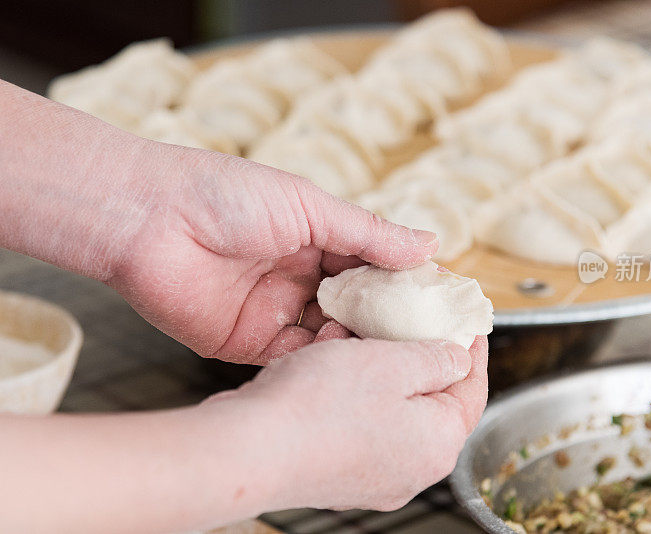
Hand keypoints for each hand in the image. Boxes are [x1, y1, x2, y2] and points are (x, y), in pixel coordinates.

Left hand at [108, 145, 438, 362]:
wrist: (146, 221)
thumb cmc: (223, 195)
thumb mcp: (309, 207)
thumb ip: (368, 233)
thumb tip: (429, 245)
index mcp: (314, 237)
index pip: (372, 266)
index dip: (405, 284)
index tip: (439, 303)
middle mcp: (298, 276)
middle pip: (357, 306)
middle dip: (388, 322)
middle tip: (427, 338)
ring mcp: (274, 311)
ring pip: (331, 336)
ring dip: (360, 345)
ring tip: (395, 353)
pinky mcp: (248, 342)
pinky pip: (296, 357)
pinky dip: (322, 361)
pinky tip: (347, 361)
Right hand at [202, 334, 488, 511]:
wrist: (249, 450)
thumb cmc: (320, 408)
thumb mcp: (394, 363)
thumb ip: (436, 359)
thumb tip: (460, 360)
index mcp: (438, 443)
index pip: (472, 389)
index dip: (472, 349)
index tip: (467, 322)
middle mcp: (412, 469)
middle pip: (431, 400)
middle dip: (418, 354)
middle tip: (410, 321)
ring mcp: (373, 476)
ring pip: (390, 408)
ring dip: (378, 368)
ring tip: (356, 334)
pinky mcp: (337, 473)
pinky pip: (358, 422)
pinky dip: (350, 390)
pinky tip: (327, 362)